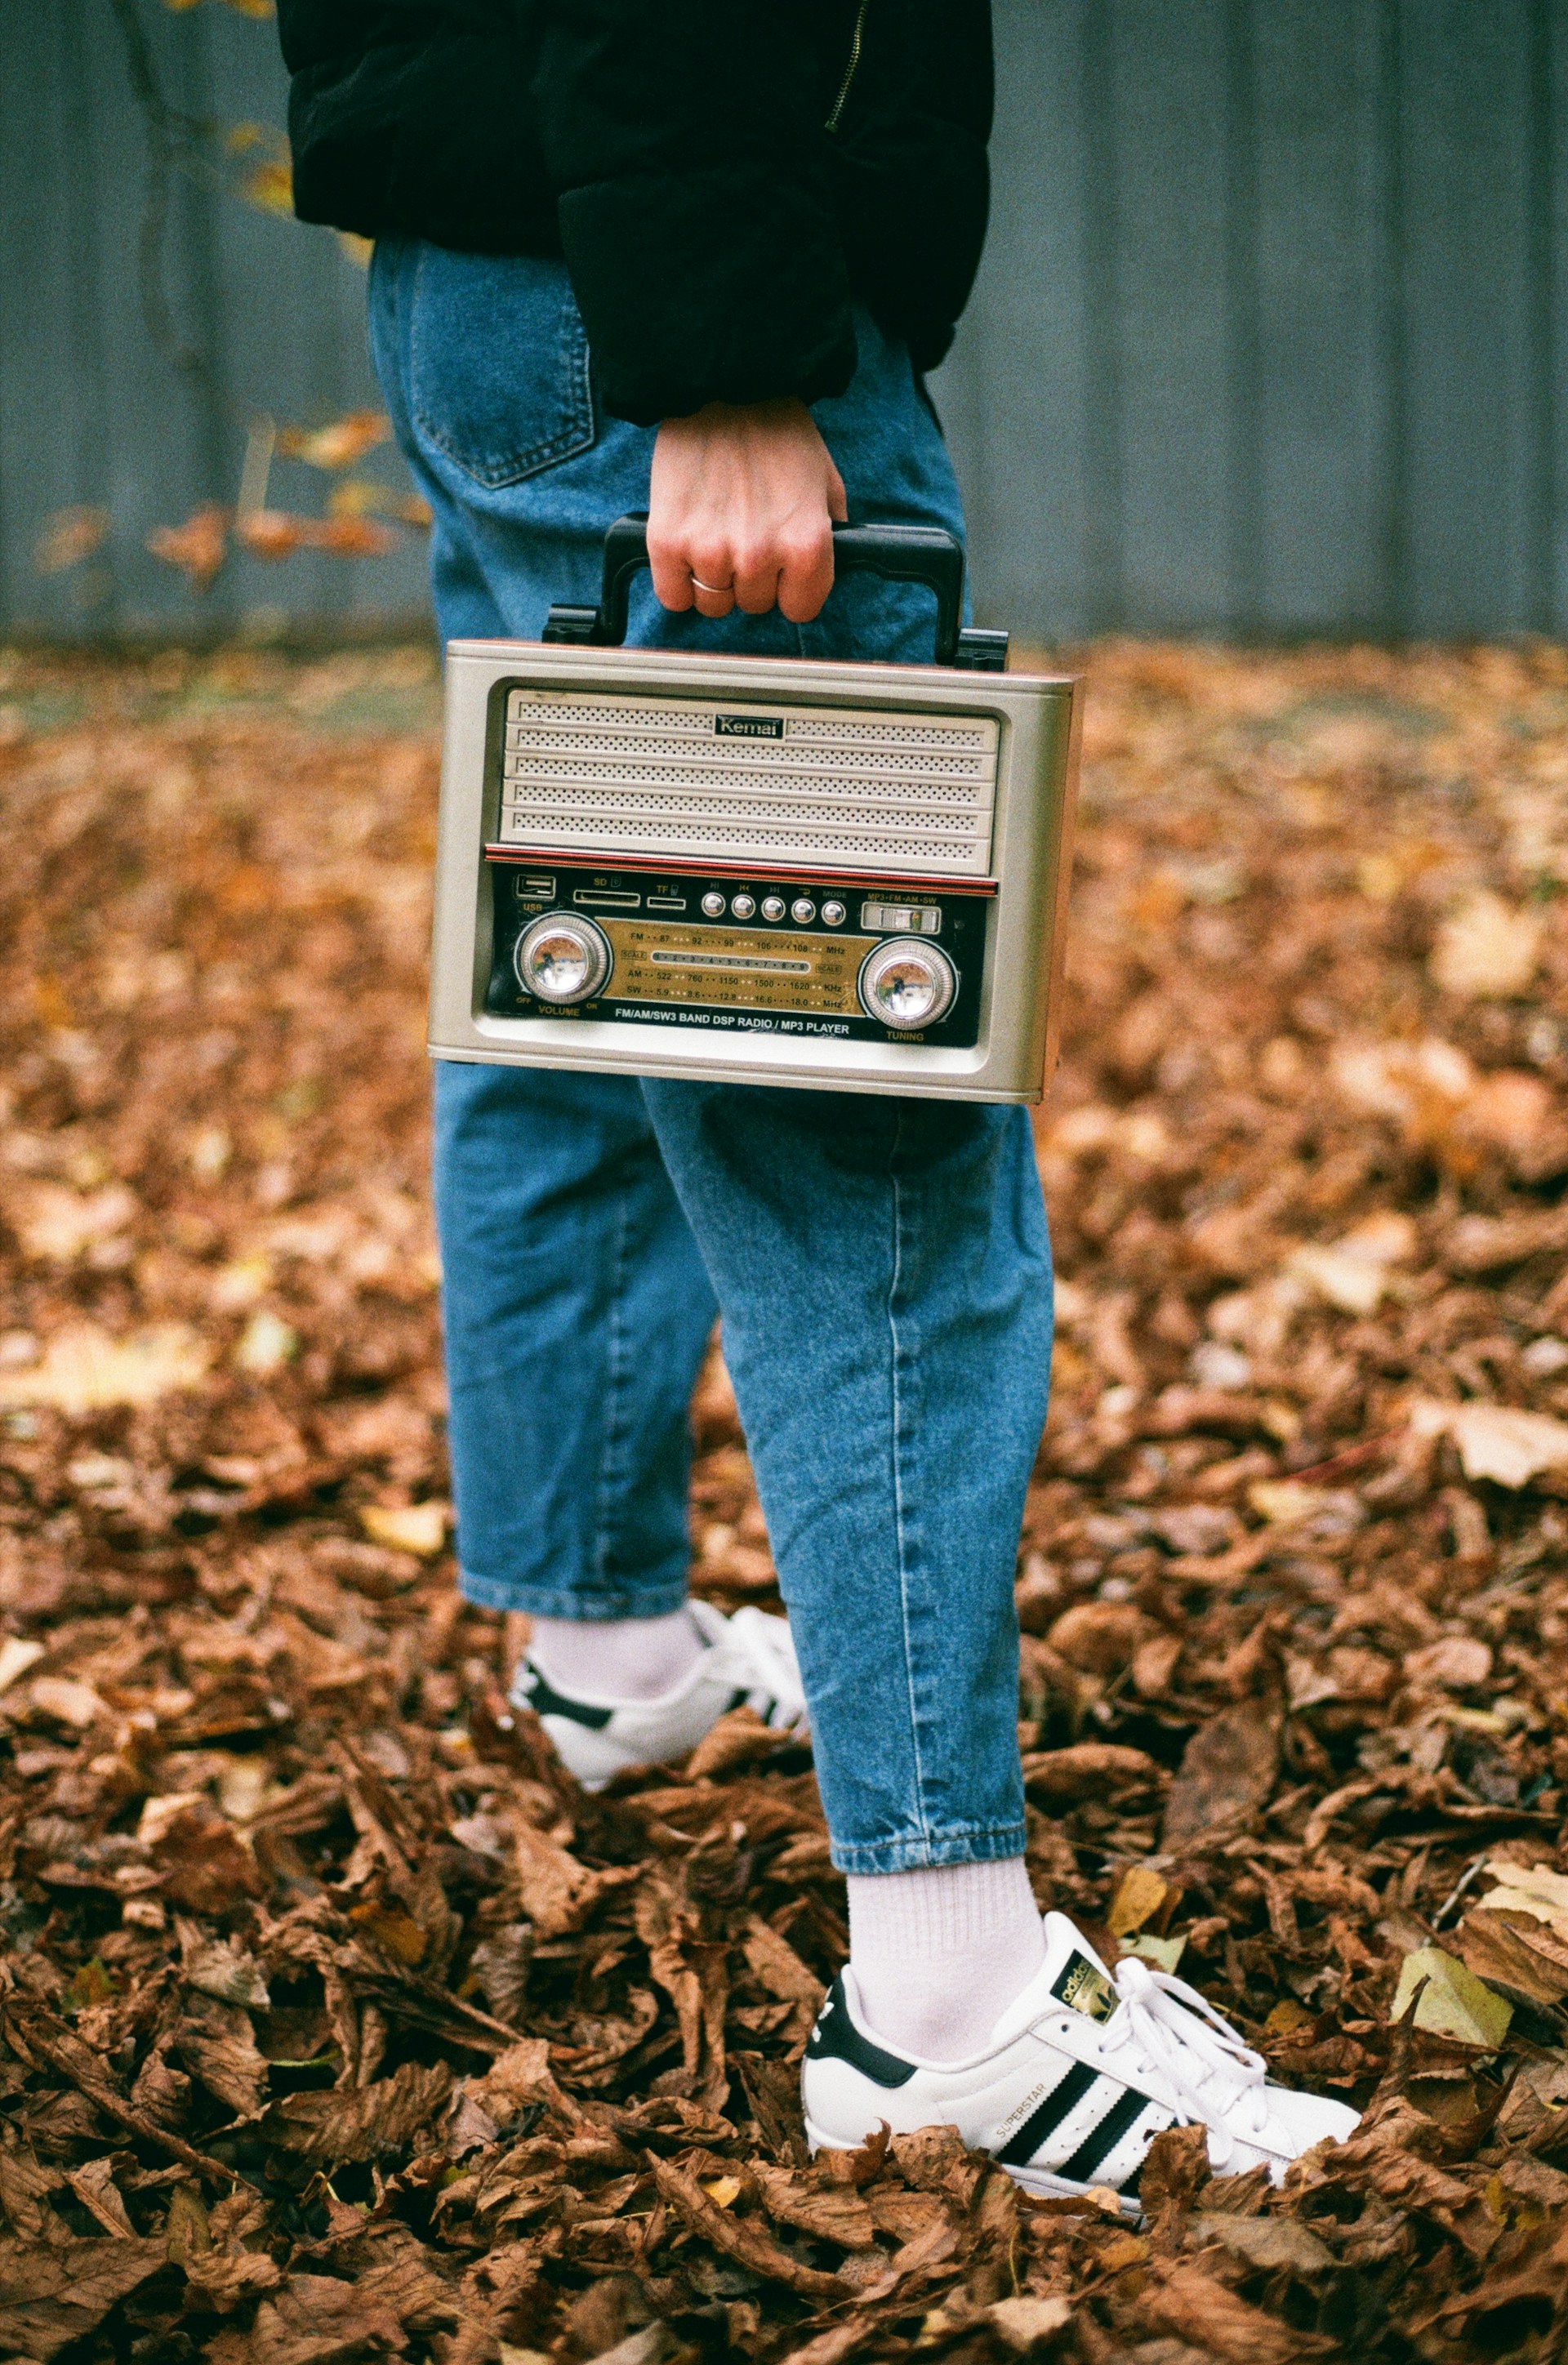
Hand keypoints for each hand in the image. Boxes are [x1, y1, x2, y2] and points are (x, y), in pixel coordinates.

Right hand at [648, 398, 847, 624]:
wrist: (725, 387)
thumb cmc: (778, 432)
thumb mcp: (827, 482)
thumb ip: (830, 535)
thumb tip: (820, 575)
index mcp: (806, 545)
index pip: (800, 610)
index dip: (790, 589)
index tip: (780, 572)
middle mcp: (760, 556)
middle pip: (754, 606)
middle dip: (750, 579)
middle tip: (742, 535)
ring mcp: (711, 552)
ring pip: (713, 604)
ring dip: (713, 580)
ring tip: (713, 536)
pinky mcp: (668, 543)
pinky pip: (674, 597)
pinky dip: (677, 583)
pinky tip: (685, 551)